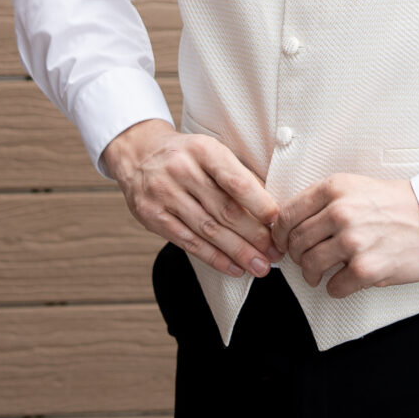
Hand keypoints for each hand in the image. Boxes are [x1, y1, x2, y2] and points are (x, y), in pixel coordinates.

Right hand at [102, 120, 279, 278]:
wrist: (141, 154)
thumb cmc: (188, 156)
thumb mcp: (211, 151)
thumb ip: (237, 175)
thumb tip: (269, 209)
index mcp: (203, 150)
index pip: (235, 180)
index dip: (259, 203)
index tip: (277, 220)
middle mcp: (181, 171)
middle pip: (224, 210)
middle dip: (254, 235)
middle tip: (275, 252)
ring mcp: (164, 195)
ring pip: (208, 230)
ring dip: (238, 252)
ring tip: (260, 266)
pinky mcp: (153, 217)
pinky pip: (188, 243)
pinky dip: (214, 258)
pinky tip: (234, 268)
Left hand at [272, 174, 418, 298]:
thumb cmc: (396, 203)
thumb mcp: (355, 186)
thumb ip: (323, 201)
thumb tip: (289, 224)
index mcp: (334, 188)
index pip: (287, 215)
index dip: (279, 234)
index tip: (281, 243)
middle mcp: (341, 213)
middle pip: (295, 243)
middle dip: (296, 256)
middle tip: (305, 260)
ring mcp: (353, 242)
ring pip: (309, 266)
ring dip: (312, 275)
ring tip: (321, 274)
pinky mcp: (367, 269)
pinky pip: (334, 288)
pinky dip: (336, 288)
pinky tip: (346, 280)